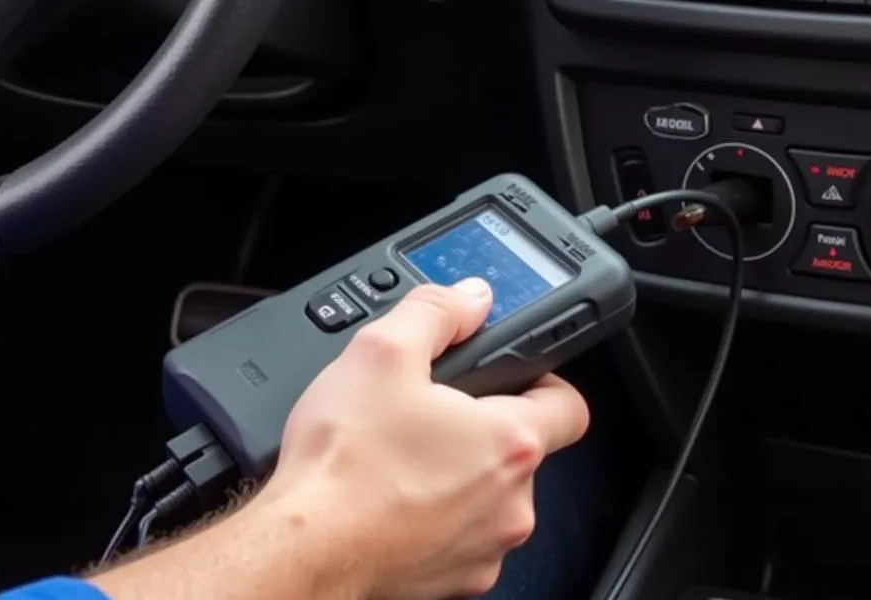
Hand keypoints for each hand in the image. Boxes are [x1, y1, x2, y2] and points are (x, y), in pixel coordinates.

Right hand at [260, 278, 589, 599]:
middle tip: (430, 409)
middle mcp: (511, 505)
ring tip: (400, 453)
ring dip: (456, 473)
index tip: (508, 374)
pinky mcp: (450, 582)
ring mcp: (482, 550)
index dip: (542, 379)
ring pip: (487, 496)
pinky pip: (458, 536)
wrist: (301, 553)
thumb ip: (435, 312)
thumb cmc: (344, 465)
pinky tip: (389, 496)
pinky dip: (433, 516)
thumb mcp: (382, 352)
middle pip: (520, 449)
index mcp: (509, 444)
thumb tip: (468, 299)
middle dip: (481, 426)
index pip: (569, 404)